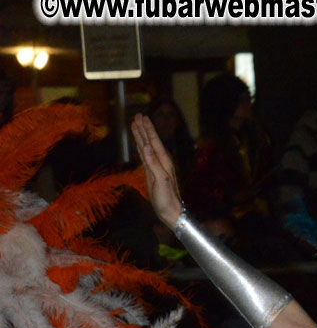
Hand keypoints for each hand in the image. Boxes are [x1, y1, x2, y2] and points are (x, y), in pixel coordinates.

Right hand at [131, 114, 182, 228]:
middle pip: (150, 141)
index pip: (154, 141)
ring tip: (135, 125)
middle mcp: (160, 161)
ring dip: (141, 136)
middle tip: (137, 115)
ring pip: (146, 147)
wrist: (170, 212)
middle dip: (143, 128)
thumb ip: (153, 163)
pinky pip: (145, 156)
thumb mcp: (160, 180)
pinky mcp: (151, 173)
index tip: (141, 116)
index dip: (147, 129)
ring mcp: (155, 167)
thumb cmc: (166, 198)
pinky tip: (139, 144)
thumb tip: (145, 146)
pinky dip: (141, 148)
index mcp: (163, 161)